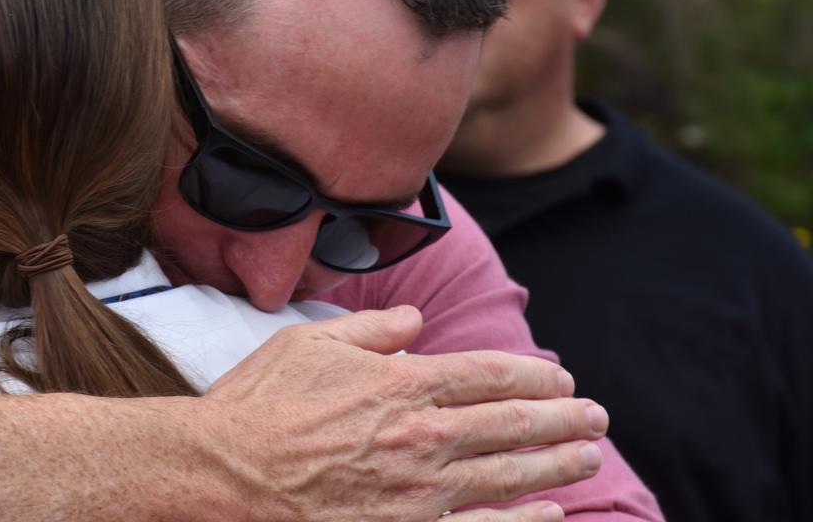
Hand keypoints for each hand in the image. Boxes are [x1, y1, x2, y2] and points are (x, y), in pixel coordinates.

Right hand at [202, 307, 605, 521]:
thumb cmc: (261, 402)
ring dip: (557, 464)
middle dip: (564, 418)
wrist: (225, 470)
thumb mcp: (310, 341)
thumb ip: (370, 328)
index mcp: (403, 383)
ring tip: (589, 457)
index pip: (490, 373)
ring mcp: (419, 490)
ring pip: (509, 474)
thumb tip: (415, 319)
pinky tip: (552, 514)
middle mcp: (423, 435)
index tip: (560, 376)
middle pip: (513, 422)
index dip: (535, 374)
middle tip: (597, 417)